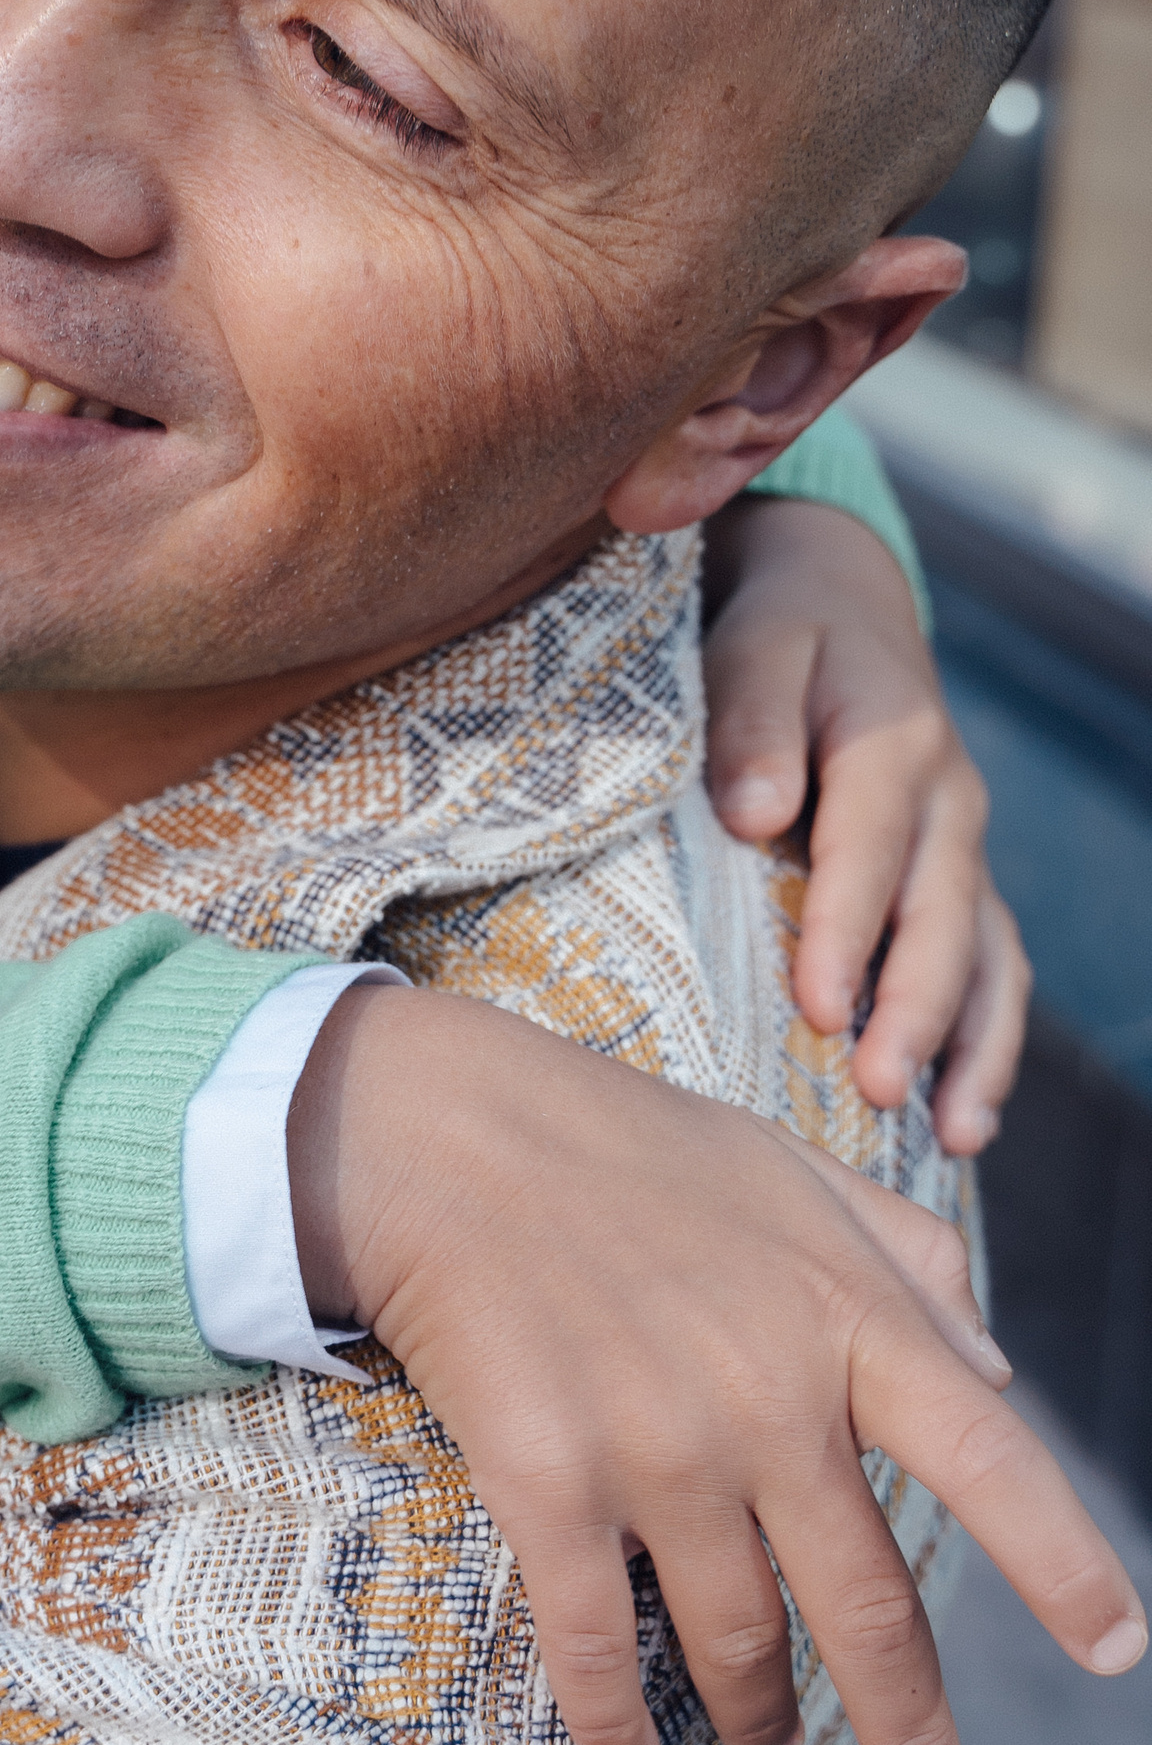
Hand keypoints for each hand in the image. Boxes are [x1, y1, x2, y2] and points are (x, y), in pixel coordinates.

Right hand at [292, 982, 1144, 1744]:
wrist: (443, 1134)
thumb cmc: (623, 1144)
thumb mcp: (794, 1171)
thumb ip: (914, 1262)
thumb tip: (997, 1372)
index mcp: (848, 1318)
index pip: (996, 1463)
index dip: (1067, 1568)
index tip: (1114, 1650)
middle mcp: (771, 1401)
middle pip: (871, 1610)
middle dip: (910, 1727)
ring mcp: (658, 1450)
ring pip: (739, 1643)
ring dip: (763, 1719)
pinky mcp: (549, 1484)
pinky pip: (595, 1645)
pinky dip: (614, 1722)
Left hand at [703, 494, 1026, 1149]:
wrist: (842, 608)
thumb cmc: (782, 636)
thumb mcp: (755, 648)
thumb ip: (752, 723)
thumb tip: (756, 814)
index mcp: (895, 743)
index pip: (871, 847)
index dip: (848, 929)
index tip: (818, 1006)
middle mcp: (951, 804)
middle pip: (942, 917)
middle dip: (916, 1011)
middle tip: (878, 1089)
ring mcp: (965, 849)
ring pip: (988, 956)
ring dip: (974, 1048)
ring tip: (952, 1136)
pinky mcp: (961, 882)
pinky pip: (993, 968)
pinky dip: (986, 1041)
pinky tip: (962, 1116)